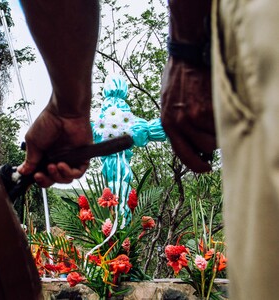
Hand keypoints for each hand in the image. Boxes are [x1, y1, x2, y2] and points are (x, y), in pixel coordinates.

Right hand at [17, 97, 92, 187]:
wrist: (64, 112)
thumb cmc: (48, 122)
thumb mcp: (33, 142)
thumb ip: (30, 159)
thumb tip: (23, 172)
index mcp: (46, 156)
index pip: (42, 174)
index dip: (38, 179)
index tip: (33, 177)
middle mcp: (58, 159)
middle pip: (53, 179)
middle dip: (46, 180)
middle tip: (41, 175)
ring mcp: (70, 159)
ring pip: (65, 179)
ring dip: (58, 177)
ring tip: (53, 166)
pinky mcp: (82, 157)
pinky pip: (78, 173)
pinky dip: (70, 173)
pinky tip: (62, 165)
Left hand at [160, 58, 215, 172]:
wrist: (186, 54)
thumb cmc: (178, 77)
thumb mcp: (168, 103)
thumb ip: (177, 121)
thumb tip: (190, 139)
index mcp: (167, 123)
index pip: (182, 153)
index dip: (195, 164)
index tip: (205, 168)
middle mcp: (179, 122)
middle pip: (204, 147)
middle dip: (212, 141)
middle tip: (215, 129)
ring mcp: (195, 115)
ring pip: (216, 135)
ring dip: (220, 128)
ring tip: (216, 112)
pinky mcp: (209, 106)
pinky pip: (223, 122)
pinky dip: (225, 116)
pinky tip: (220, 103)